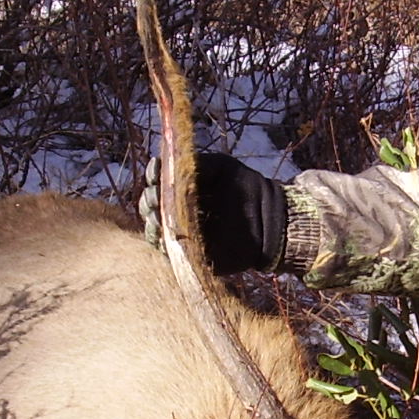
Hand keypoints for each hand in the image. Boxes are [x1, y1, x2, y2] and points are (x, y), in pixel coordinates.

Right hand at [140, 153, 287, 273]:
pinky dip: (162, 242)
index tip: (155, 171)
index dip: (153, 175)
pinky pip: (169, 252)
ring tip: (157, 215)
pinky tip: (164, 232)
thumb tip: (167, 167)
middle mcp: (178, 211)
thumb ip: (196, 164)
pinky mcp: (191, 254)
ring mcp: (182, 234)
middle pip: (150, 206)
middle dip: (148, 199)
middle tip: (155, 196)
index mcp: (183, 188)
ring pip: (154, 229)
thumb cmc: (247, 188)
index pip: (157, 182)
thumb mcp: (221, 166)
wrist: (269, 219)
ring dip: (151, 221)